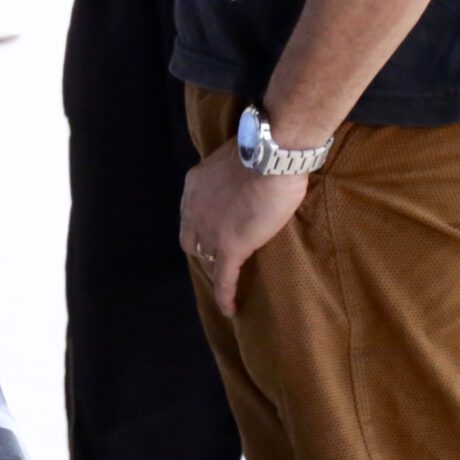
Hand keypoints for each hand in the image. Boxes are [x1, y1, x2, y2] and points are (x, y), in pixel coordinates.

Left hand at [180, 140, 310, 317]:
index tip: (212, 233)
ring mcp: (210, 230)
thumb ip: (233, 173)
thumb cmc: (262, 151)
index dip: (200, 227)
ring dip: (216, 271)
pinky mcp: (230, 246)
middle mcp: (194, 209)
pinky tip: (229, 308)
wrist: (269, 156)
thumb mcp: (235, 158)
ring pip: (207, 260)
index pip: (190, 214)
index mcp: (195, 186)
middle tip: (219, 259)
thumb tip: (248, 176)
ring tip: (227, 282)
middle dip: (203, 251)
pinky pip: (224, 277)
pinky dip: (225, 294)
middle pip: (192, 240)